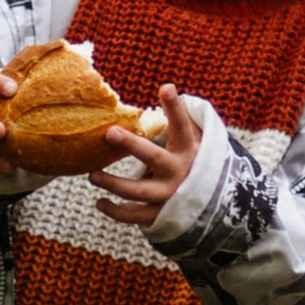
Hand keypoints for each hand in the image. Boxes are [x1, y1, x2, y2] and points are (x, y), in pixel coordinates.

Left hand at [90, 84, 198, 223]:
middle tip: (110, 132)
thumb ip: (180, 120)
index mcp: (188, 149)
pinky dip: (116, 212)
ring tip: (92, 175)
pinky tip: (99, 203)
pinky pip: (135, 216)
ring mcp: (170, 195)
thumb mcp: (192, 140)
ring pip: (139, 191)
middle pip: (154, 157)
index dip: (175, 107)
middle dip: (132, 145)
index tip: (166, 87)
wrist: (213, 203)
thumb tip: (167, 88)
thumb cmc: (191, 161)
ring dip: (114, 183)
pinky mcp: (160, 214)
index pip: (182, 125)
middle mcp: (179, 172)